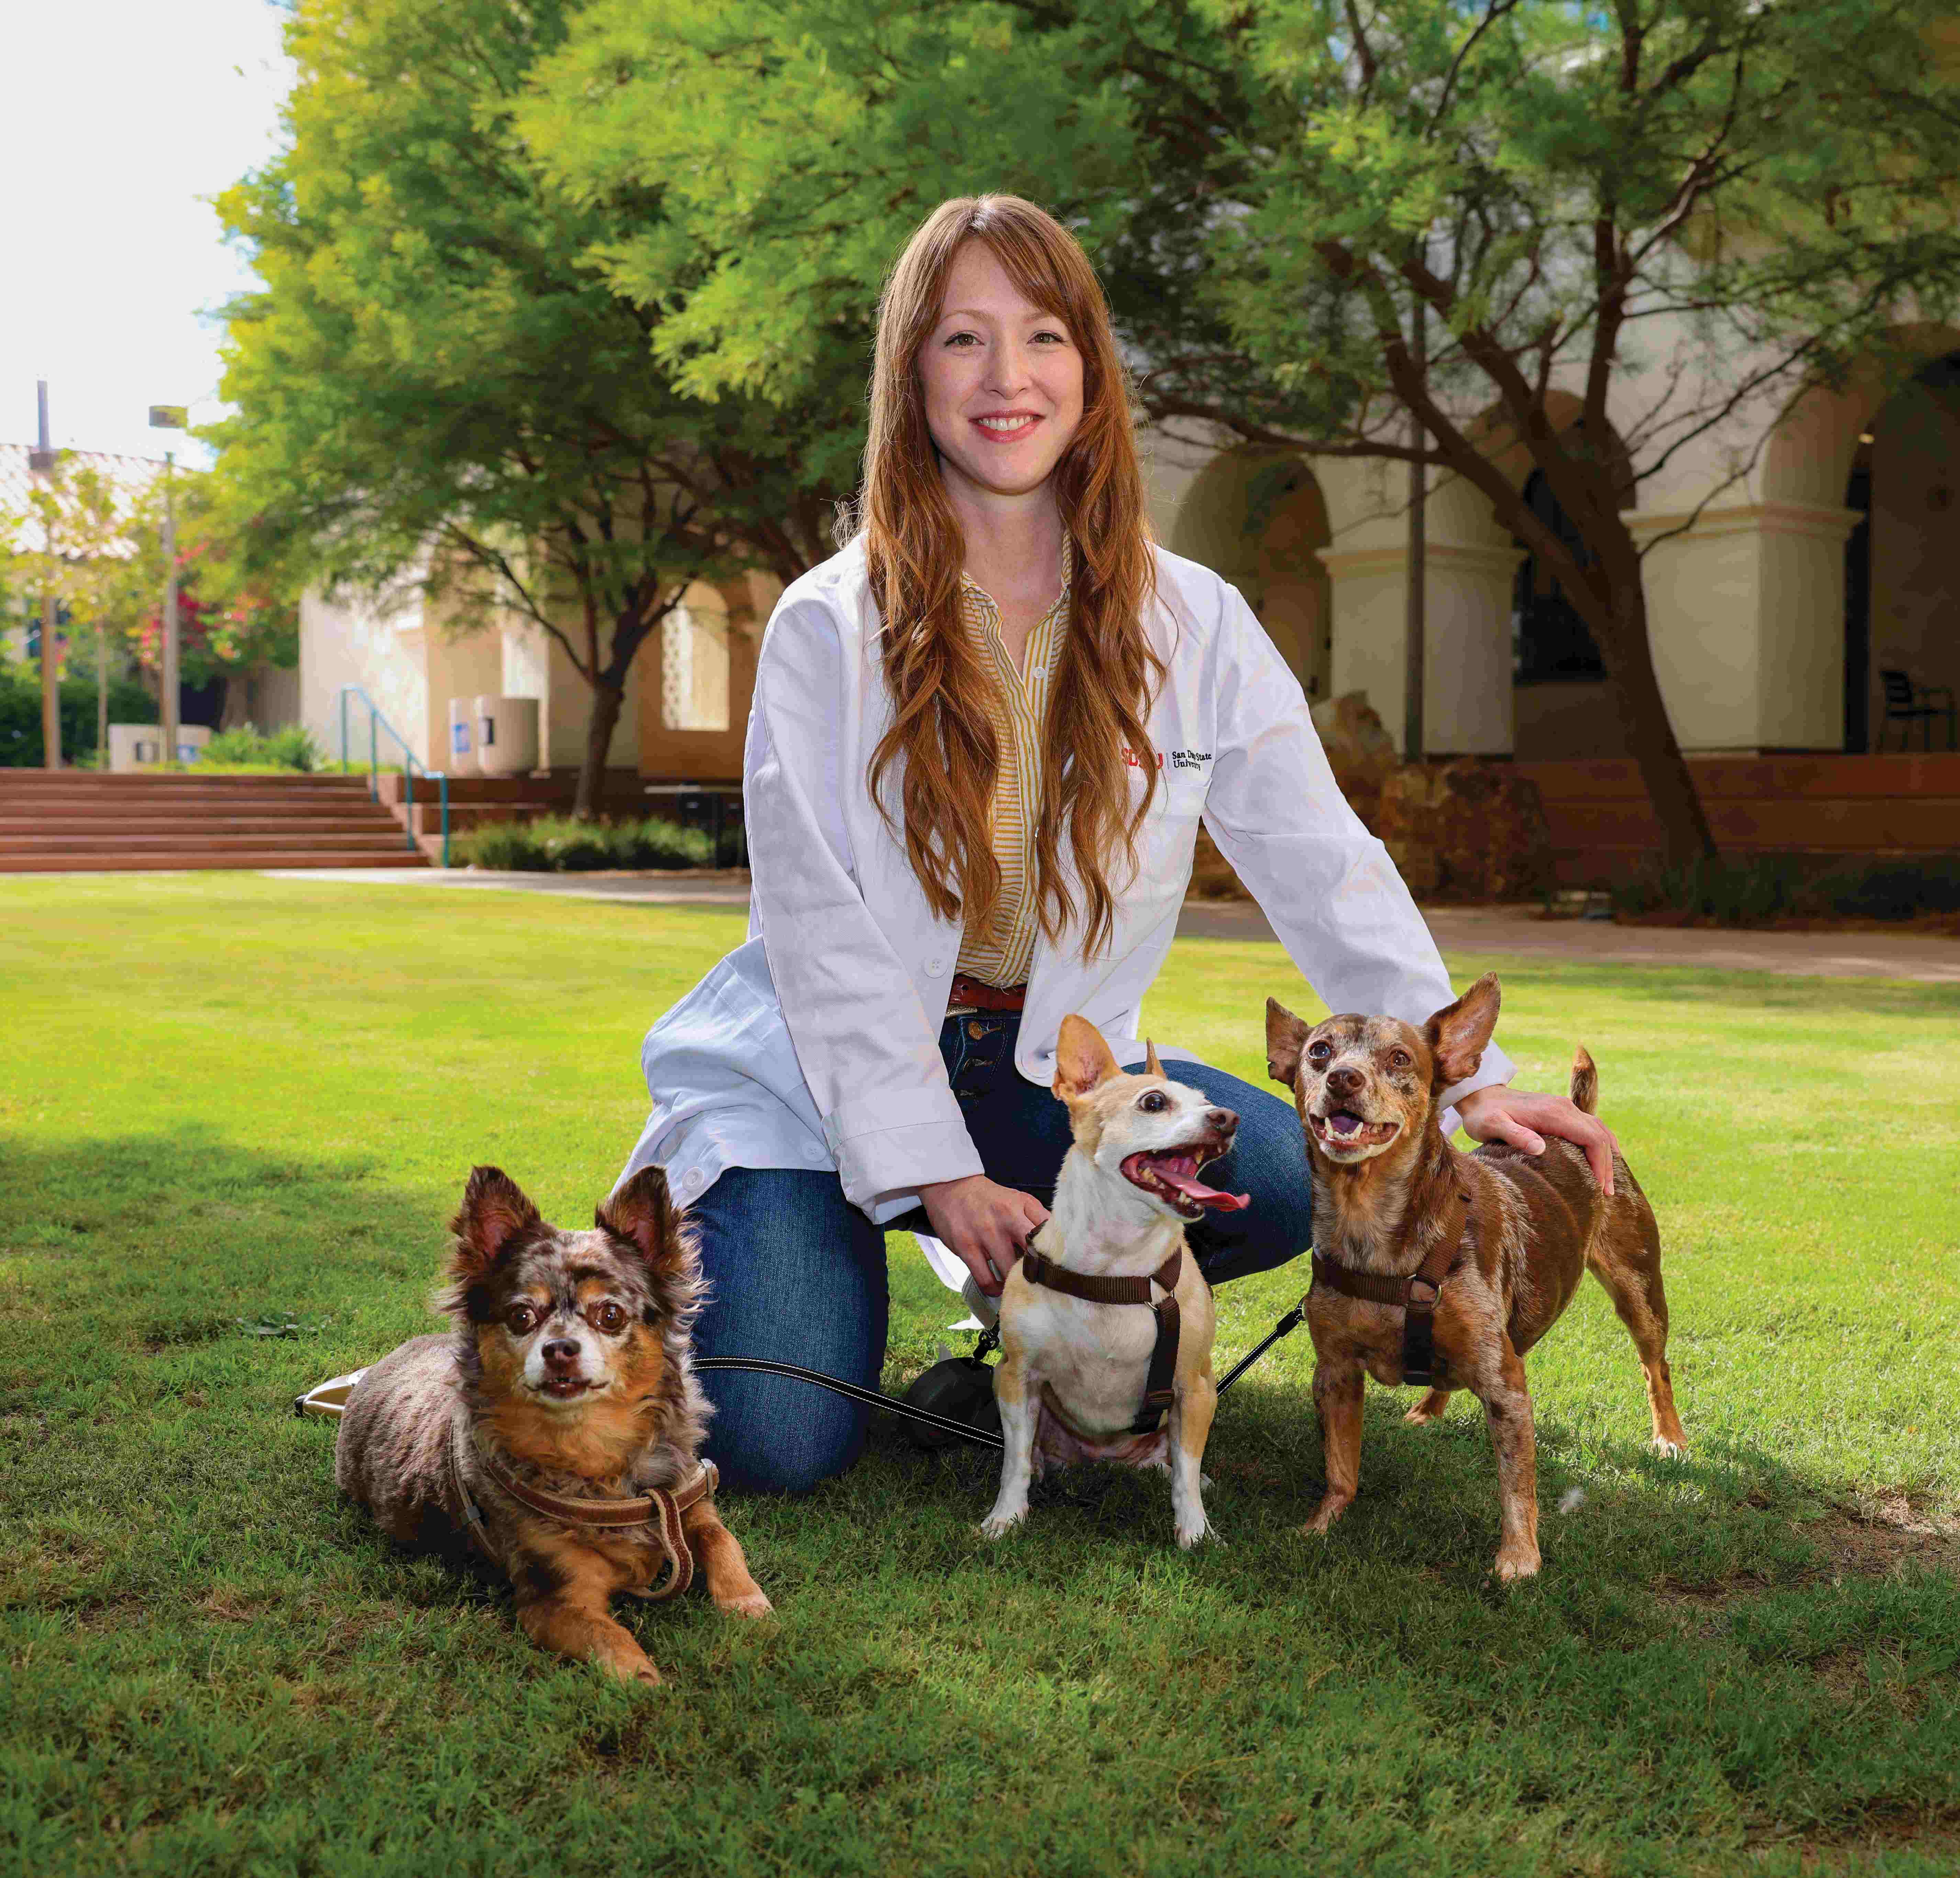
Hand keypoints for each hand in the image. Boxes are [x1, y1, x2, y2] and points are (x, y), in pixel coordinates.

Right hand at [917, 1175, 1048, 1296]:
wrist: (951, 1187)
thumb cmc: (990, 1199)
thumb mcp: (1019, 1199)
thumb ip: (1039, 1218)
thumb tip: (1060, 1241)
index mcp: (1020, 1207)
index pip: (1048, 1234)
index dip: (1057, 1254)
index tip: (1059, 1267)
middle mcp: (1004, 1220)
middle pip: (1031, 1256)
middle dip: (1039, 1273)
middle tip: (1041, 1282)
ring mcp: (984, 1234)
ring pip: (1009, 1272)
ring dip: (1015, 1282)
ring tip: (1018, 1283)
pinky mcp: (966, 1248)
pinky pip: (985, 1279)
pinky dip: (994, 1289)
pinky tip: (999, 1287)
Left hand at [1453, 1086, 1617, 1196]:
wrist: (1480, 1095)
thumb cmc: (1484, 1114)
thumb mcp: (1492, 1125)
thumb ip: (1515, 1135)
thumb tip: (1540, 1149)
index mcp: (1554, 1113)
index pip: (1591, 1137)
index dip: (1600, 1163)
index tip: (1599, 1187)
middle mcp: (1564, 1108)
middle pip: (1599, 1135)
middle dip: (1607, 1164)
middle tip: (1608, 1193)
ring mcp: (1564, 1108)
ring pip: (1598, 1130)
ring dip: (1606, 1155)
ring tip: (1608, 1183)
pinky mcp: (1561, 1113)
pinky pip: (1589, 1128)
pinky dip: (1599, 1144)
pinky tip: (1600, 1162)